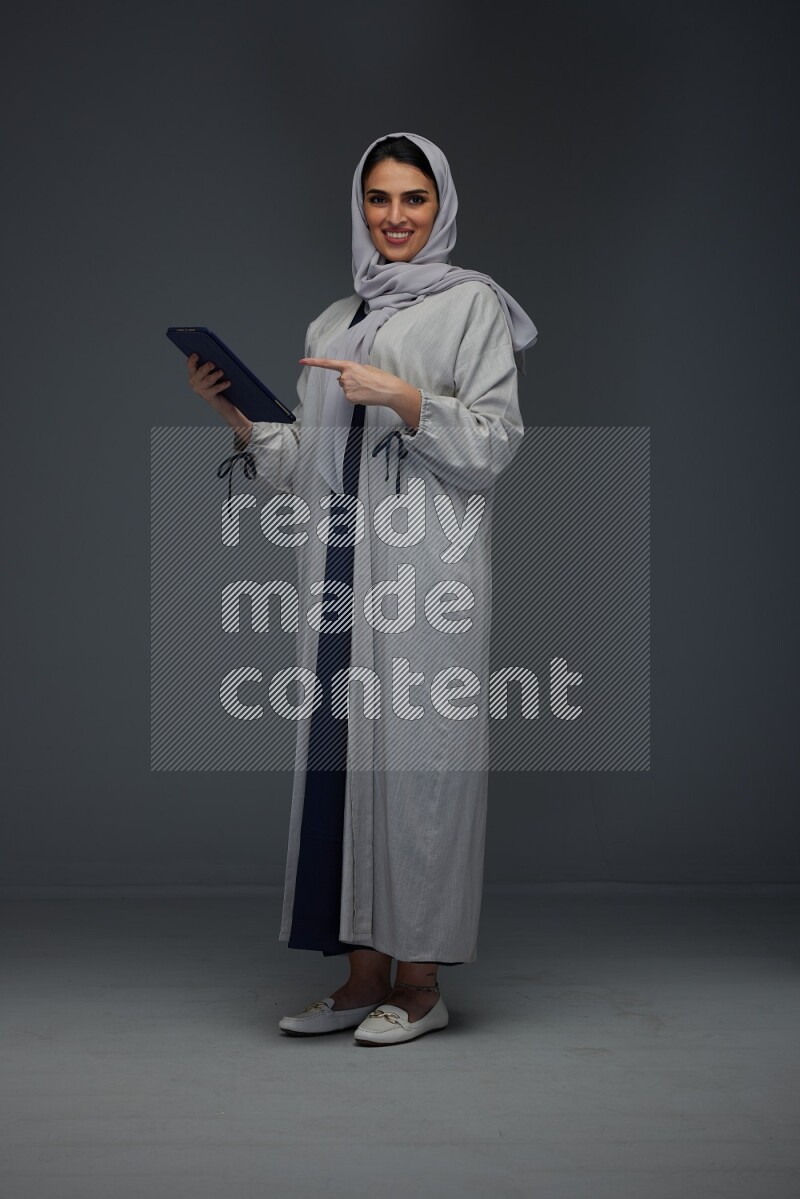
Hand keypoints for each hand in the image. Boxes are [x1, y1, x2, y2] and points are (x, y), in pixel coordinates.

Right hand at [187, 352, 251, 438]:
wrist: (222, 402)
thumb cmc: (217, 382)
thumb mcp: (213, 372)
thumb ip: (212, 365)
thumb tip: (218, 354)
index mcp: (194, 373)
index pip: (190, 365)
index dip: (192, 360)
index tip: (196, 354)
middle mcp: (195, 382)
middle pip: (199, 373)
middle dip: (205, 368)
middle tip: (212, 364)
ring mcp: (201, 390)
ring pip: (207, 381)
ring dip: (214, 376)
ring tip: (221, 372)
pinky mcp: (208, 396)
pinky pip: (215, 389)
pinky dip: (222, 385)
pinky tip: (228, 382)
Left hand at [299, 356, 415, 410]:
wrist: (388, 390)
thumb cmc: (380, 378)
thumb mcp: (365, 368)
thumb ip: (351, 371)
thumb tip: (341, 378)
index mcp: (348, 365)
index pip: (327, 363)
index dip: (313, 362)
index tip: (302, 361)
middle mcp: (344, 376)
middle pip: (341, 380)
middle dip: (350, 381)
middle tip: (364, 382)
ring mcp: (346, 388)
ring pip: (345, 389)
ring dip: (354, 389)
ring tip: (366, 388)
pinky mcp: (349, 398)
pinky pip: (349, 397)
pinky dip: (356, 397)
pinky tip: (365, 395)